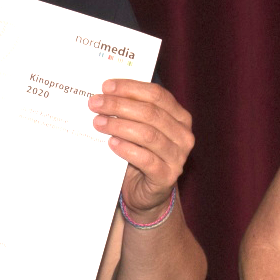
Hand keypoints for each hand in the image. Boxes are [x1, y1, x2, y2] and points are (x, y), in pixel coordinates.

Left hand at [91, 80, 194, 214]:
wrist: (146, 193)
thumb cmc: (140, 154)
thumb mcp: (139, 129)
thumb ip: (131, 112)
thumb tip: (104, 93)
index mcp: (180, 117)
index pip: (157, 95)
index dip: (131, 88)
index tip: (106, 86)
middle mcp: (183, 135)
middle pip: (151, 113)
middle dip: (119, 105)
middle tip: (95, 103)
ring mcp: (178, 157)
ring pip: (148, 135)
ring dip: (119, 126)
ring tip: (98, 122)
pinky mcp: (167, 177)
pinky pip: (146, 160)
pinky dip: (127, 149)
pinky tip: (111, 143)